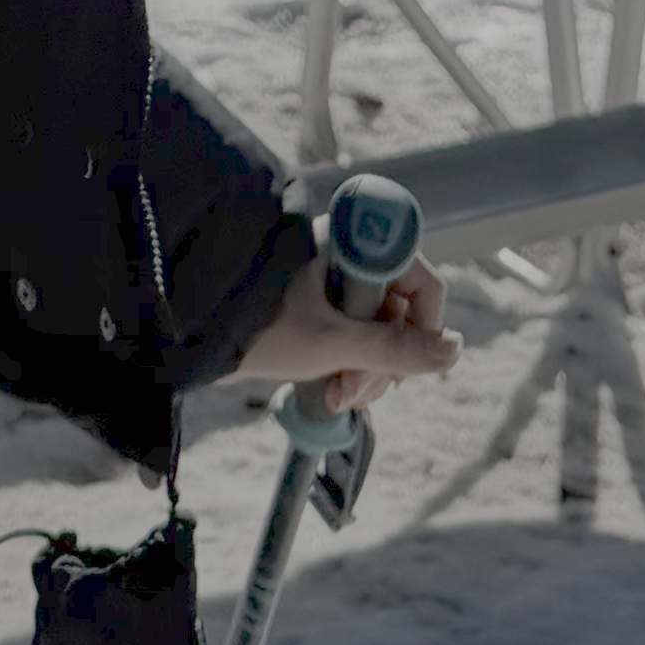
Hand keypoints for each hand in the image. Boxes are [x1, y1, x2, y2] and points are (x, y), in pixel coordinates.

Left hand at [231, 252, 459, 415]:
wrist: (189, 336)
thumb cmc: (255, 327)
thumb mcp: (330, 344)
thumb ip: (394, 349)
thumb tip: (455, 351)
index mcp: (353, 247)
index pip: (422, 281)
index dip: (424, 327)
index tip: (406, 364)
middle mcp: (349, 260)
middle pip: (403, 315)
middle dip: (386, 362)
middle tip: (354, 393)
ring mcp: (335, 286)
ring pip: (382, 333)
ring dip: (369, 372)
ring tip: (337, 397)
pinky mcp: (320, 310)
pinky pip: (358, 340)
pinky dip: (352, 368)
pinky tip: (332, 392)